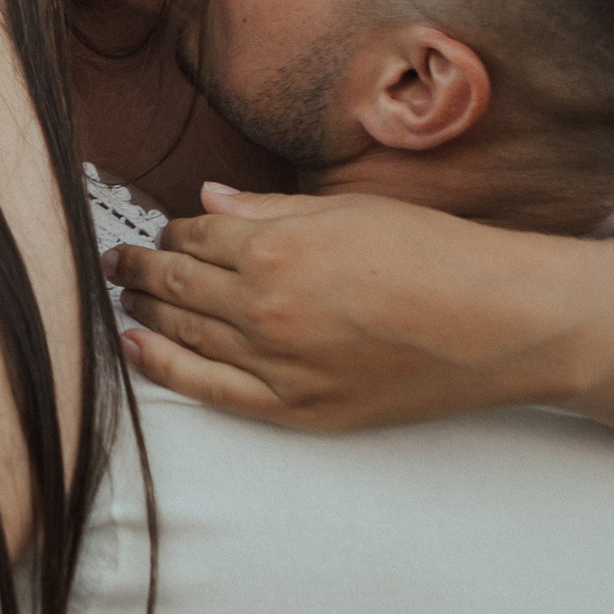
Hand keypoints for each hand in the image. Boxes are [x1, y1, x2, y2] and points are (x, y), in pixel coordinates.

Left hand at [106, 183, 584, 430]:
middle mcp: (264, 308)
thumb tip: (206, 202)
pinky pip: (210, 391)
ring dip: (144, 313)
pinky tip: (136, 350)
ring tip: (124, 300)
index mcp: (275, 247)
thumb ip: (268, 210)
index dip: (170, 234)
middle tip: (115, 263)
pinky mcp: (298, 410)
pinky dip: (163, 368)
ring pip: (182, 334)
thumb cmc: (435, 253)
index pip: (194, 238)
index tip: (158, 232)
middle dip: (138, 271)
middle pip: (176, 285)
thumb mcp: (349, 211)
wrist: (499, 324)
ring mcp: (277, 364)